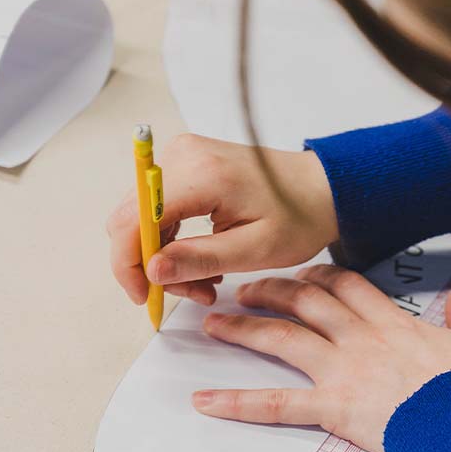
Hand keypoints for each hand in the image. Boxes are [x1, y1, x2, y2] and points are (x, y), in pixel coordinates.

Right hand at [106, 134, 337, 306]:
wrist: (322, 188)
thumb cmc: (299, 216)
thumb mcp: (254, 250)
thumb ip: (200, 260)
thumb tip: (151, 270)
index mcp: (202, 174)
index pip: (134, 218)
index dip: (128, 263)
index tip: (145, 295)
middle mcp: (183, 155)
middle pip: (132, 218)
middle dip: (153, 264)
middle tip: (194, 291)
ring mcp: (183, 155)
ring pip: (143, 217)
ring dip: (166, 256)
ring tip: (206, 281)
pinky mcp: (187, 163)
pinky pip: (160, 208)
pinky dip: (174, 240)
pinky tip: (204, 260)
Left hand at [191, 265, 450, 451]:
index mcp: (396, 323)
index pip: (348, 286)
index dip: (320, 277)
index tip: (305, 275)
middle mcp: (363, 338)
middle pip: (307, 302)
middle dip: (273, 291)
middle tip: (246, 289)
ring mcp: (344, 371)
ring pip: (284, 338)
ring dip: (244, 328)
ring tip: (213, 323)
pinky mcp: (334, 408)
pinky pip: (277, 404)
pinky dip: (238, 402)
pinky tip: (206, 400)